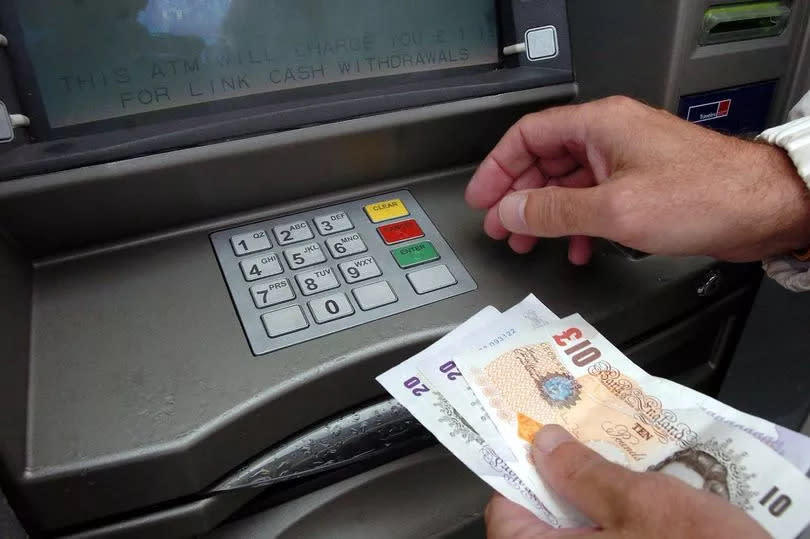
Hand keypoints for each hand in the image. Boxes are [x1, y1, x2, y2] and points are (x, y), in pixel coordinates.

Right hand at [466, 96, 809, 263]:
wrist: (762, 207)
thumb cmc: (704, 194)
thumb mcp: (613, 208)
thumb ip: (554, 210)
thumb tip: (511, 210)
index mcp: (598, 125)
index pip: (528, 136)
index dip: (497, 167)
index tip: (482, 197)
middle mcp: (610, 137)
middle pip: (544, 161)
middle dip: (519, 197)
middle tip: (500, 226)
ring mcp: (626, 160)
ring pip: (568, 184)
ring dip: (546, 215)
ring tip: (529, 243)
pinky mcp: (642, 184)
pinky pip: (594, 200)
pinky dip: (578, 224)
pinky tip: (578, 248)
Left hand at [485, 425, 768, 538]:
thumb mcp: (640, 504)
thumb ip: (583, 472)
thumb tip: (543, 442)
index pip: (506, 511)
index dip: (520, 470)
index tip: (535, 436)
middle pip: (541, 521)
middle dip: (560, 478)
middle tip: (579, 436)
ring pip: (576, 533)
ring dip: (591, 499)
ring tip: (614, 460)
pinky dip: (613, 525)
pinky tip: (638, 498)